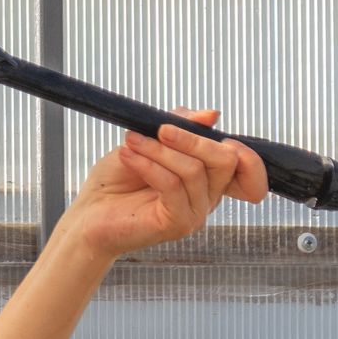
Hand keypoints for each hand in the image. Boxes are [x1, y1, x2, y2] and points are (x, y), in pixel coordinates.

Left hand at [57, 107, 269, 261]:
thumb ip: (182, 125)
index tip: (208, 125)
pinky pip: (172, 185)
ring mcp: (195, 213)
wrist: (88, 215)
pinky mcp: (177, 224)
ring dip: (159, 149)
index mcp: (208, 179)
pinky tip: (127, 155)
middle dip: (192, 138)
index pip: (249, 170)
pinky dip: (148, 164)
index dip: (244, 151)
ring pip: (194, 170)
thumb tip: (212, 114)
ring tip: (131, 142)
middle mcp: (208, 198)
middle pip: (226, 161)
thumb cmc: (117, 180)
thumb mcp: (149, 139)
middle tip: (159, 129)